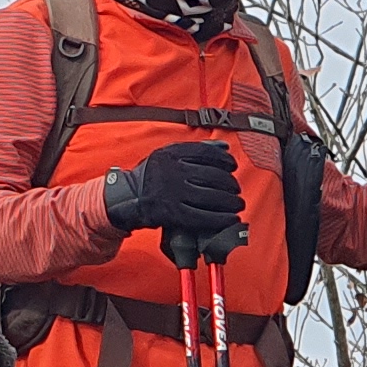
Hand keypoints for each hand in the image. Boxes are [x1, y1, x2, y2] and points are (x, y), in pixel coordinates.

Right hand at [107, 139, 247, 253]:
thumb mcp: (168, 154)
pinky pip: (203, 216)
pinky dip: (221, 219)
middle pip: (213, 176)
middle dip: (231, 184)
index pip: (208, 153)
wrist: (128, 196)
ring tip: (237, 205)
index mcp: (172, 153)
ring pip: (211, 197)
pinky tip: (231, 219)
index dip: (226, 160)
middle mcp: (173, 171)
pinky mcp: (173, 213)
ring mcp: (173, 193)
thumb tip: (224, 147)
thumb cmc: (153, 175)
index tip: (233, 167)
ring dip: (230, 202)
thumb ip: (195, 149)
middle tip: (236, 190)